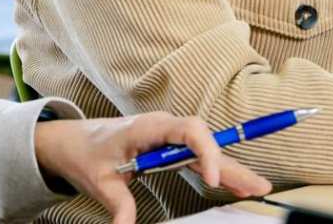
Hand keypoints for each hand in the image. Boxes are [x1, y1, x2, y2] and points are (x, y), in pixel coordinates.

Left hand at [34, 112, 272, 223]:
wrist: (73, 140)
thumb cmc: (86, 151)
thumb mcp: (100, 181)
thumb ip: (118, 205)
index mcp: (149, 127)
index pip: (190, 130)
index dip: (207, 152)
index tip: (212, 181)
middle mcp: (166, 129)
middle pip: (208, 144)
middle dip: (233, 165)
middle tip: (259, 186)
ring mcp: (170, 139)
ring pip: (209, 152)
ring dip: (232, 170)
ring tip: (256, 188)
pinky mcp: (171, 150)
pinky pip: (200, 159)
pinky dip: (218, 172)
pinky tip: (235, 185)